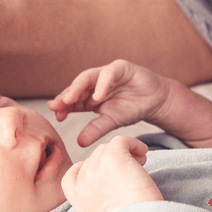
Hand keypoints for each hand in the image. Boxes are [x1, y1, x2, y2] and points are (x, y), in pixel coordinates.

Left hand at [49, 59, 170, 146]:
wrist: (155, 101)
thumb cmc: (132, 109)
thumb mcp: (111, 122)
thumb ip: (96, 129)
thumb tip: (79, 143)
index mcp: (90, 96)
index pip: (73, 100)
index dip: (64, 107)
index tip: (57, 117)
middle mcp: (95, 82)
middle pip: (76, 88)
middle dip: (66, 96)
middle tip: (56, 106)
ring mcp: (106, 73)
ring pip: (88, 77)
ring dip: (78, 88)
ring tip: (69, 100)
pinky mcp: (120, 67)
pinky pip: (108, 73)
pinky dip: (102, 83)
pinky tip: (98, 96)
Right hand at [61, 136, 162, 211]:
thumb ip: (97, 202)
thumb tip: (110, 188)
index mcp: (78, 198)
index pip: (70, 176)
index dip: (85, 169)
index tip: (103, 172)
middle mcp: (83, 181)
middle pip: (94, 159)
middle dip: (111, 162)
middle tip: (130, 173)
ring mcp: (96, 166)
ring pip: (108, 148)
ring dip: (125, 154)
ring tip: (140, 165)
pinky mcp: (112, 156)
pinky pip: (121, 140)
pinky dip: (133, 143)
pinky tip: (143, 152)